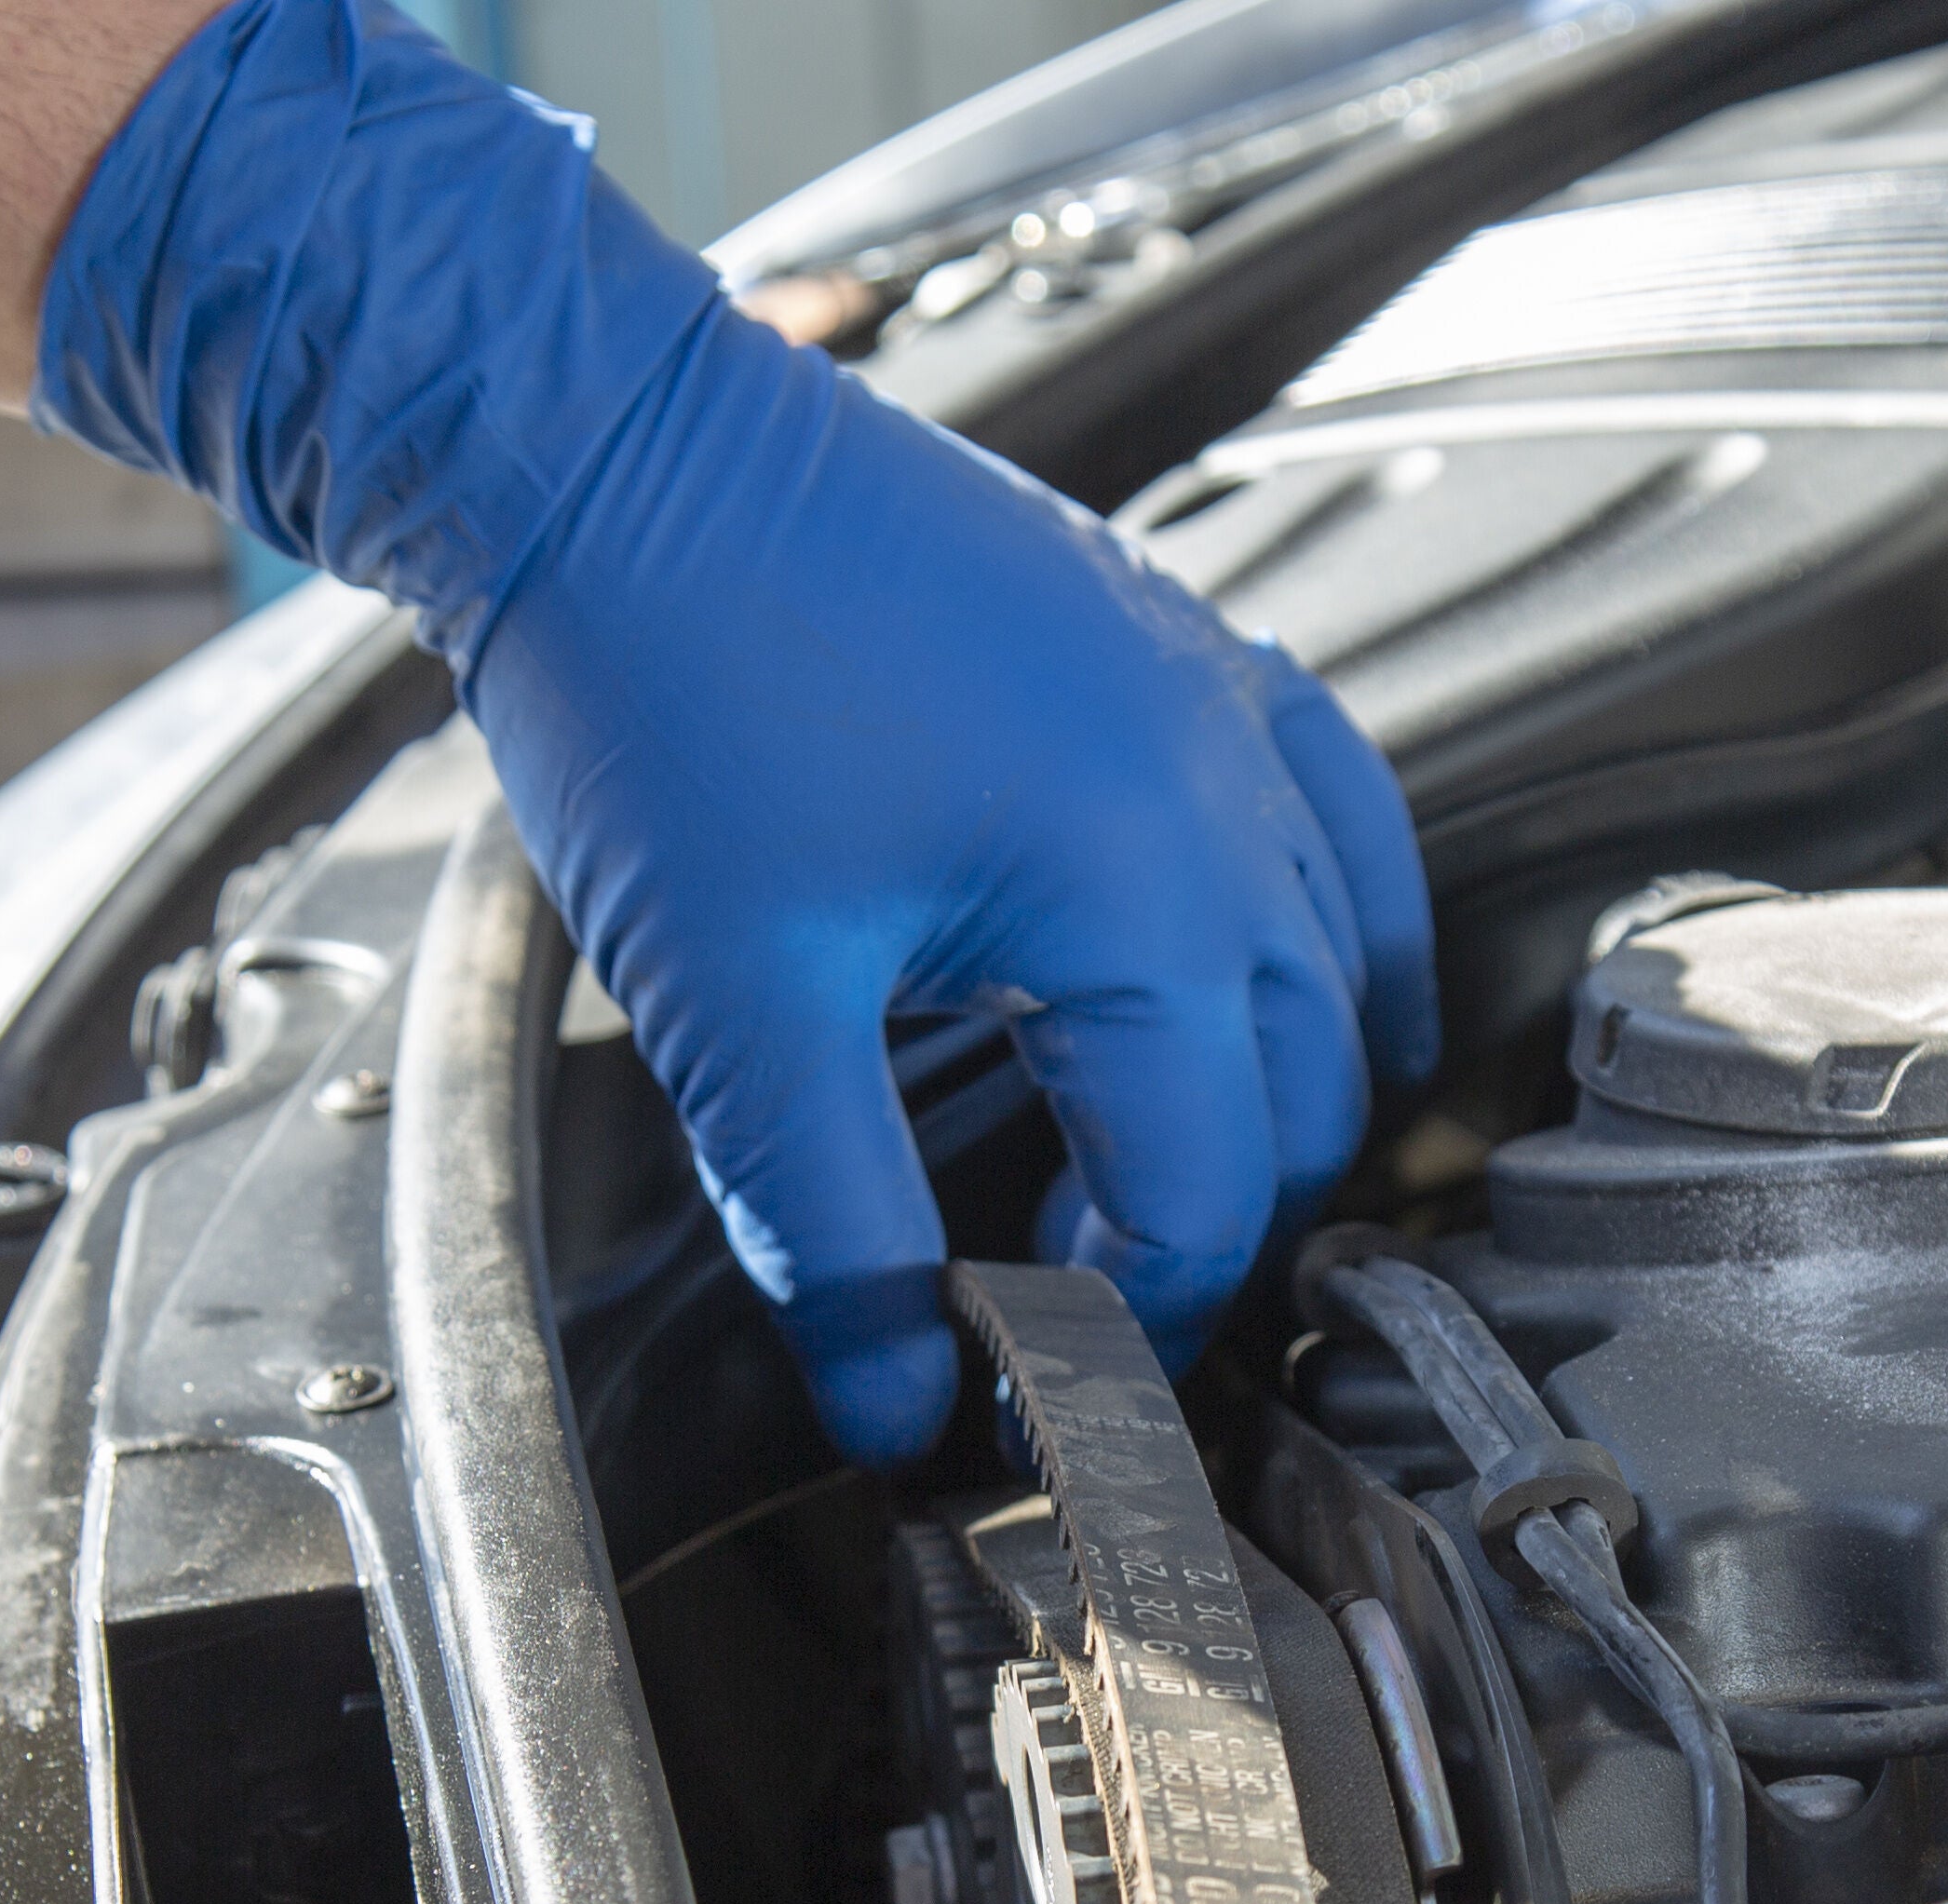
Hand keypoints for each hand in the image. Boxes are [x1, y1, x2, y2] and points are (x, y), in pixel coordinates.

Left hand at [37, 0, 1438, 1465]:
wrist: (607, 447)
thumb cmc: (660, 687)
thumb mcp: (735, 1013)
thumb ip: (836, 1237)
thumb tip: (902, 1411)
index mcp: (1140, 886)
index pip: (1210, 1186)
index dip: (1127, 1320)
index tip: (1018, 1377)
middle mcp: (1225, 788)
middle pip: (1302, 1095)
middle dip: (1206, 1229)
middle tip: (1070, 1306)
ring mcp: (1220, 700)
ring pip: (1341, 968)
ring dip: (1275, 1100)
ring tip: (1155, 1186)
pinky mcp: (1182, 645)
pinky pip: (1336, 817)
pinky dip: (1335, 934)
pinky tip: (1302, 995)